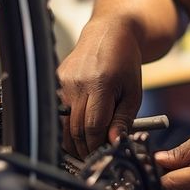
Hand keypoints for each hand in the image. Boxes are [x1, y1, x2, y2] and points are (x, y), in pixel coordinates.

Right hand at [57, 19, 142, 158]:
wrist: (110, 33)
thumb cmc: (125, 63)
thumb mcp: (133, 92)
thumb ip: (123, 119)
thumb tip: (114, 142)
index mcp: (101, 84)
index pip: (93, 126)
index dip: (98, 145)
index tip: (105, 154)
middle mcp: (78, 83)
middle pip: (75, 129)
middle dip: (85, 148)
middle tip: (96, 156)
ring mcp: (64, 81)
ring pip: (63, 123)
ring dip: (74, 141)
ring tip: (87, 147)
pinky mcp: (56, 80)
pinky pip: (59, 111)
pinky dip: (68, 124)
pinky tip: (79, 128)